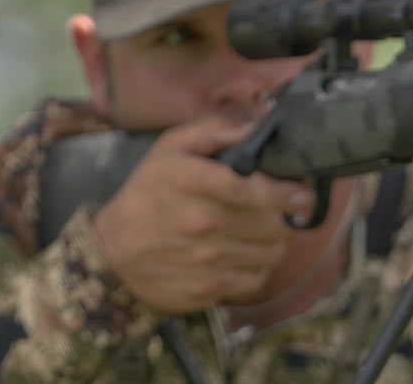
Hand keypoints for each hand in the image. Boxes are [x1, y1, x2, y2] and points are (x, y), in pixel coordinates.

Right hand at [92, 115, 315, 312]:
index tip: (301, 194)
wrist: (111, 249)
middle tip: (278, 212)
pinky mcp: (205, 288)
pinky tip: (245, 256)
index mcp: (192, 182)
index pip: (254, 189)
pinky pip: (254, 280)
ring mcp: (203, 260)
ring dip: (273, 243)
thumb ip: (218, 130)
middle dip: (282, 217)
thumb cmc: (149, 192)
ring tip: (261, 233)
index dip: (287, 193)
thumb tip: (260, 123)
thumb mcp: (172, 148)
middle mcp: (200, 223)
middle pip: (272, 224)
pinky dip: (257, 269)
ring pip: (270, 253)